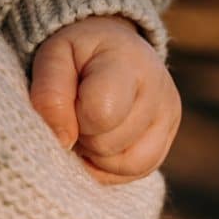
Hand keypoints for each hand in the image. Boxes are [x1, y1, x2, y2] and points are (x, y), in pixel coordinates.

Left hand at [30, 15, 181, 184]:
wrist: (113, 46)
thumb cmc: (79, 53)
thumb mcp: (53, 57)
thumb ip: (49, 96)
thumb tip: (63, 142)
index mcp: (128, 63)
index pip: (101, 114)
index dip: (72, 118)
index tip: (67, 101)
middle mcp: (158, 90)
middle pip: (108, 145)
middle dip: (82, 135)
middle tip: (77, 112)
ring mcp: (168, 117)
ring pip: (126, 166)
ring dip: (97, 155)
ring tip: (90, 126)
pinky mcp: (168, 138)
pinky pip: (138, 172)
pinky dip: (111, 166)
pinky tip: (101, 141)